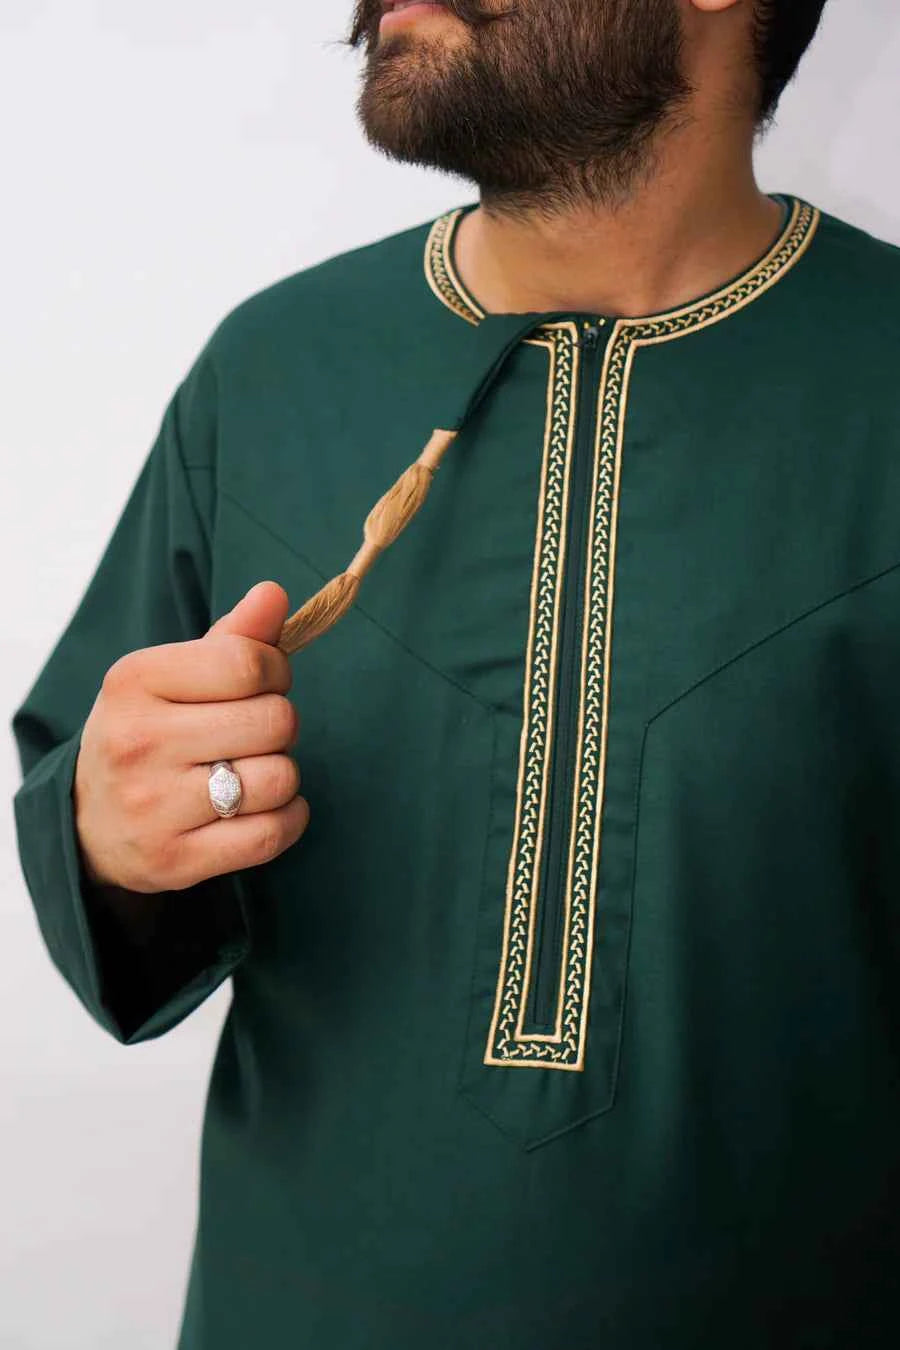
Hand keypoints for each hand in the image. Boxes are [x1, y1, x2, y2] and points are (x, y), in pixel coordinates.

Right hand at [73, 581, 309, 892]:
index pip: (247, 662)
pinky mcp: (176, 861)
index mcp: (134, 682)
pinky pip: (272, 834)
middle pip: (274, 720)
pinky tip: (266, 808)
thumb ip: (231, 637)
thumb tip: (275, 594)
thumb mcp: (172, 676)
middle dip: (280, 723)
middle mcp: (137, 743)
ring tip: (253, 770)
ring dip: (283, 774)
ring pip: (278, 778)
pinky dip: (288, 818)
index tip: (265, 681)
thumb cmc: (148, 733)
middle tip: (254, 732)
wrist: (88, 824)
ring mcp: (154, 808)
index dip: (276, 670)